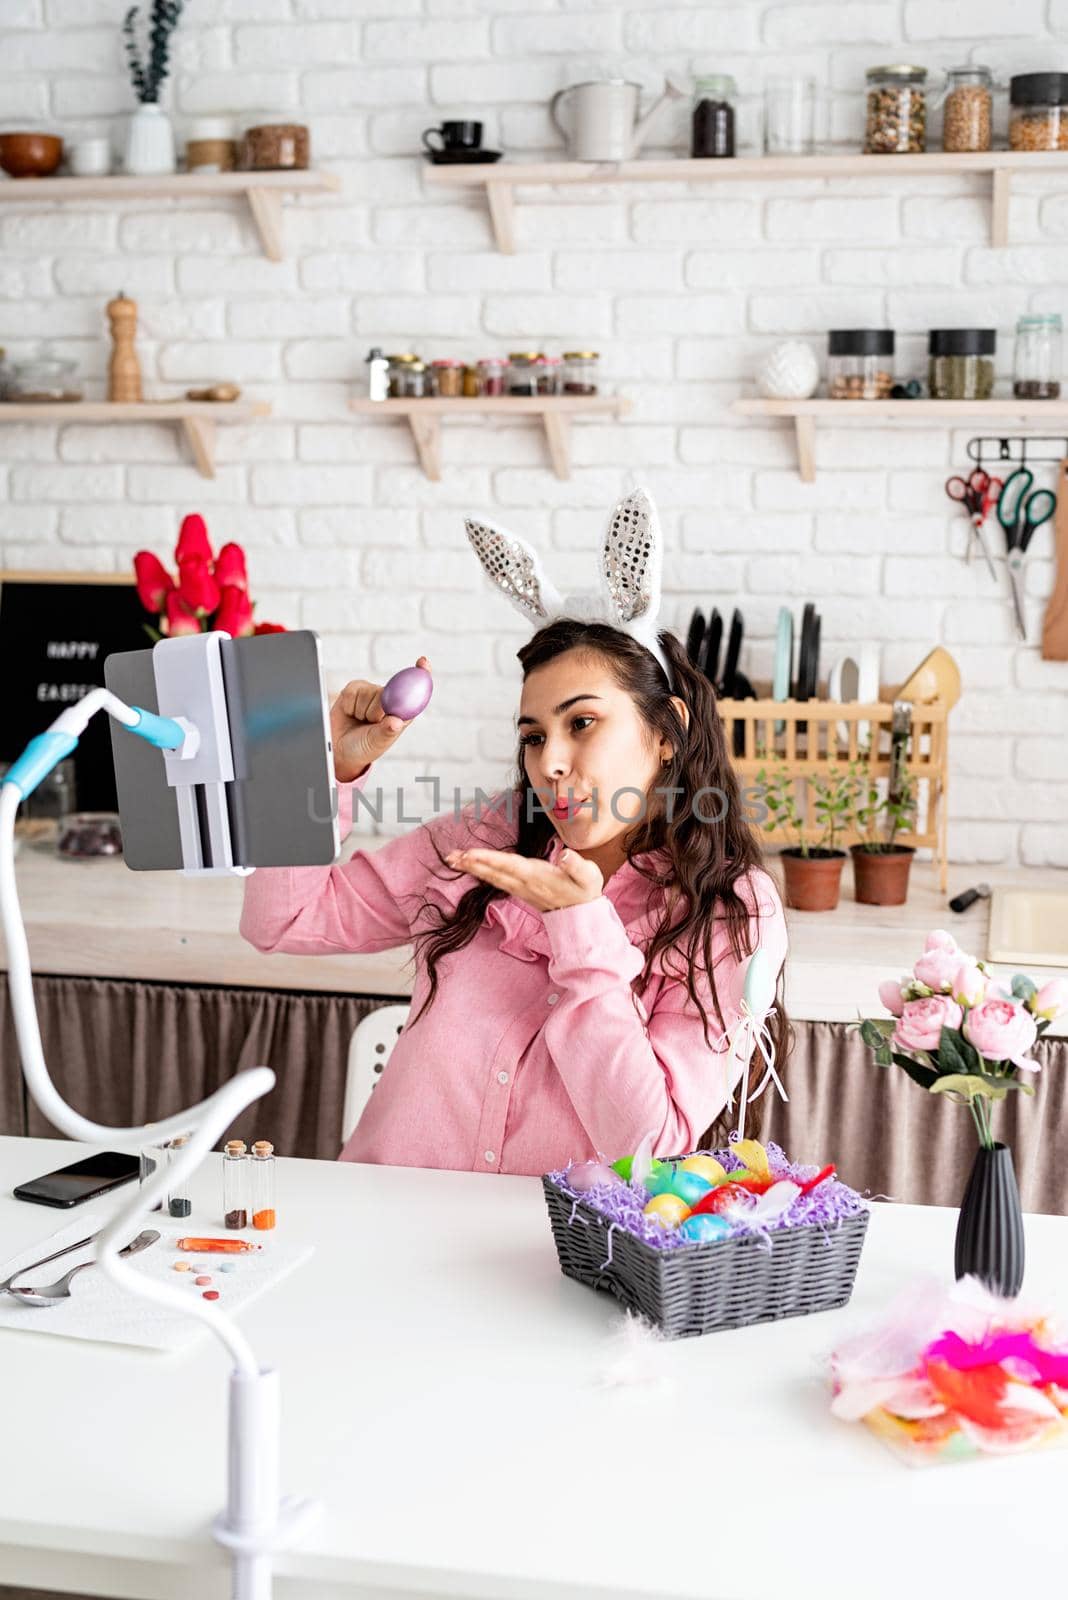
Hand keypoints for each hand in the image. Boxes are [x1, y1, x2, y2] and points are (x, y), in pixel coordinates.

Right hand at [329, 655, 430, 782]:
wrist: (339, 749)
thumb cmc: (363, 747)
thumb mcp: (377, 743)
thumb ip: (386, 732)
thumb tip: (395, 721)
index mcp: (402, 712)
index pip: (415, 691)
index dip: (421, 674)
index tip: (423, 662)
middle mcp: (389, 699)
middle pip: (388, 692)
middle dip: (378, 710)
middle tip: (371, 723)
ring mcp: (371, 692)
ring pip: (369, 694)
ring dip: (362, 712)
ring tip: (360, 720)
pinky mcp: (355, 689)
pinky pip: (352, 694)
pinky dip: (349, 706)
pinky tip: (350, 713)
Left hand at [443, 845, 602, 912]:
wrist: (581, 916)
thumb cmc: (584, 891)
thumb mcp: (588, 876)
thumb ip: (577, 865)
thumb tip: (566, 855)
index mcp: (537, 876)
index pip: (508, 865)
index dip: (489, 858)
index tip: (470, 853)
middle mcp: (524, 883)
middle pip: (493, 872)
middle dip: (472, 863)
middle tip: (450, 856)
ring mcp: (520, 888)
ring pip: (491, 877)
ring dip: (472, 867)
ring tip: (453, 860)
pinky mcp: (519, 889)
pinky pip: (496, 880)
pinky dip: (481, 872)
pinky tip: (471, 867)